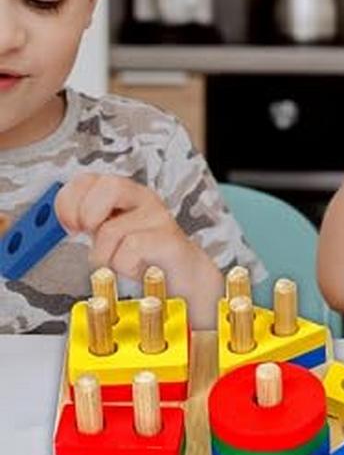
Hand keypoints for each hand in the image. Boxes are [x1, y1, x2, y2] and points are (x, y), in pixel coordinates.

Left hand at [54, 173, 204, 281]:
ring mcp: (158, 218)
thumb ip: (85, 221)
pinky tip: (135, 268)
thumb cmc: (143, 255)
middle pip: (108, 184)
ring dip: (104, 255)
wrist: (184, 276)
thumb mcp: (109, 233)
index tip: (67, 226)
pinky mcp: (169, 240)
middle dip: (87, 214)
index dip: (68, 201)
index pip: (88, 179)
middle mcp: (142, 199)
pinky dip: (124, 266)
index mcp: (124, 193)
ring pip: (113, 229)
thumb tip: (48, 224)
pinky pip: (131, 250)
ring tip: (117, 261)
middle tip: (89, 235)